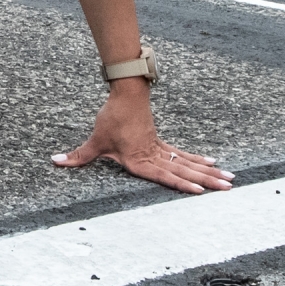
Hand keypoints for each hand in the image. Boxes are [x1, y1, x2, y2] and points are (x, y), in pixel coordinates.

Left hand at [54, 82, 231, 192]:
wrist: (126, 94)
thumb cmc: (112, 118)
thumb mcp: (95, 140)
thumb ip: (78, 156)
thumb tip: (56, 162)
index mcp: (140, 160)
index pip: (164, 175)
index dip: (181, 184)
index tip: (200, 191)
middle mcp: (154, 156)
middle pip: (184, 170)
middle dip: (206, 181)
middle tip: (228, 188)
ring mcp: (161, 148)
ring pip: (188, 163)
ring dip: (208, 172)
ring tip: (229, 180)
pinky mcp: (161, 142)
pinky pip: (184, 154)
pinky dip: (198, 160)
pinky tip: (213, 165)